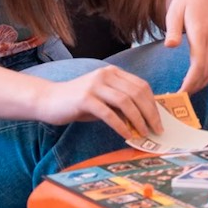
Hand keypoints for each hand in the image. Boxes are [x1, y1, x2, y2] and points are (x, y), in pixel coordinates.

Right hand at [35, 65, 161, 140]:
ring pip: (125, 102)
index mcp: (113, 72)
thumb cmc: (78, 103)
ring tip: (143, 134)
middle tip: (156, 130)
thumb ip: (121, 104)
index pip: (141, 86)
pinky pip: (109, 113)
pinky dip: (120, 126)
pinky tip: (126, 135)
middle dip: (150, 113)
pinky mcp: (85, 98)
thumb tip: (145, 118)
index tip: (159, 120)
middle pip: (137, 93)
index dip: (153, 104)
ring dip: (138, 120)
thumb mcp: (104, 99)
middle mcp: (106, 75)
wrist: (48, 100)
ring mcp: (95, 85)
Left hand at [164, 0, 207, 94]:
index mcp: (202, 33)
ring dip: (201, 83)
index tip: (179, 94)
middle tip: (178, 100)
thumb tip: (170, 45)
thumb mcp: (174, 10)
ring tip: (186, 93)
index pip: (199, 66)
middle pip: (207, 72)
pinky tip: (195, 80)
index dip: (190, 83)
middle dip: (194, 88)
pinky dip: (207, 75)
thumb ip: (173, 29)